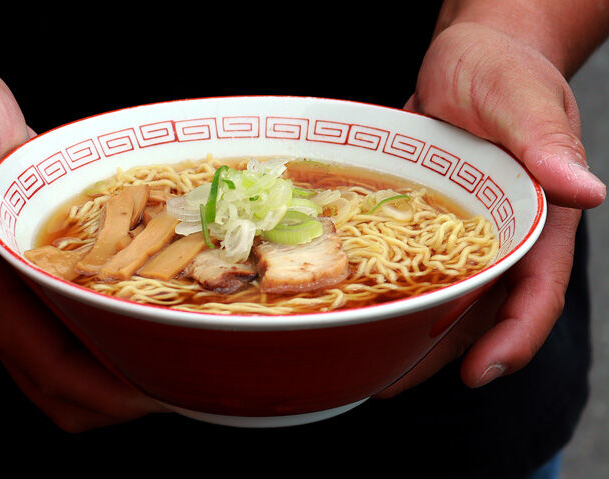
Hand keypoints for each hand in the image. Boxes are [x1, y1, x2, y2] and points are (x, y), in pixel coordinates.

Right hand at [0, 41, 166, 431]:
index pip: (50, 366)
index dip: (108, 389)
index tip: (163, 388)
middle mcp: (1, 305)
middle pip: (61, 387)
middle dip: (121, 396)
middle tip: (183, 381)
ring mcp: (18, 298)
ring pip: (66, 369)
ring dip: (119, 375)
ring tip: (175, 361)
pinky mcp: (36, 282)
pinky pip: (73, 332)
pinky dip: (112, 341)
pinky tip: (150, 324)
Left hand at [376, 22, 604, 396]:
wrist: (467, 58)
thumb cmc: (502, 70)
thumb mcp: (520, 98)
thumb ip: (547, 143)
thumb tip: (585, 192)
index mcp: (537, 217)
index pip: (536, 290)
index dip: (514, 336)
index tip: (478, 373)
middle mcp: (501, 235)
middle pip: (482, 308)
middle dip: (443, 352)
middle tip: (391, 384)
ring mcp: (463, 231)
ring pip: (445, 295)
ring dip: (412, 332)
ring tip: (368, 362)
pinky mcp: (428, 220)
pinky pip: (413, 265)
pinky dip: (393, 291)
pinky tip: (363, 309)